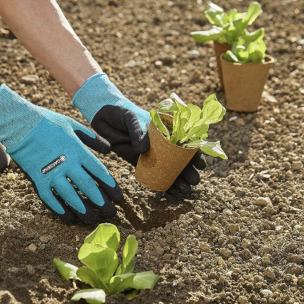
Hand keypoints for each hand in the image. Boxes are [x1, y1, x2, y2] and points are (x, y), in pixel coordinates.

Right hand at [0, 85, 122, 223]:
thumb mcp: (73, 125)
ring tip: (93, 219)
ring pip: (71, 197)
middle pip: (88, 187)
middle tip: (111, 213)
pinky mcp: (37, 179)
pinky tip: (68, 217)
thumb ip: (92, 138)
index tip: (118, 197)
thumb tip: (109, 150)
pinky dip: (59, 209)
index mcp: (78, 151)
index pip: (99, 172)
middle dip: (101, 202)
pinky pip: (49, 199)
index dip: (110, 186)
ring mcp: (51, 174)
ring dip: (83, 210)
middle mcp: (67, 165)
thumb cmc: (48, 122)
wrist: (20, 124)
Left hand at [72, 73, 205, 193]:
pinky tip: (170, 191)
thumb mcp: (130, 118)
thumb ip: (138, 133)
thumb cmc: (120, 113)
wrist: (103, 116)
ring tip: (184, 190)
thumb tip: (144, 150)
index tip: (200, 163)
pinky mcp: (137, 161)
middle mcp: (160, 142)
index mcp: (164, 129)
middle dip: (188, 170)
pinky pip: (152, 173)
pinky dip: (161, 181)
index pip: (184, 141)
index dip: (194, 153)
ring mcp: (149, 152)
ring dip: (177, 179)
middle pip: (178, 158)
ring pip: (167, 167)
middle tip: (194, 181)